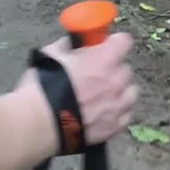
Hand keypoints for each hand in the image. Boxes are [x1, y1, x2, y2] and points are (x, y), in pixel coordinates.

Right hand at [21, 33, 138, 145]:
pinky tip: (105, 112)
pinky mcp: (114, 127)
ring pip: (131, 92)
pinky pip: (126, 115)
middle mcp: (116, 81)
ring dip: (120, 90)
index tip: (104, 46)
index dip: (113, 42)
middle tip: (96, 73)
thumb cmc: (43, 85)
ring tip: (103, 95)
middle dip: (112, 68)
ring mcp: (117, 105)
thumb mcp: (51, 54)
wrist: (38, 123)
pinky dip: (119, 111)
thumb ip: (68, 46)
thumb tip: (73, 44)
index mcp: (104, 59)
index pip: (124, 41)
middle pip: (125, 68)